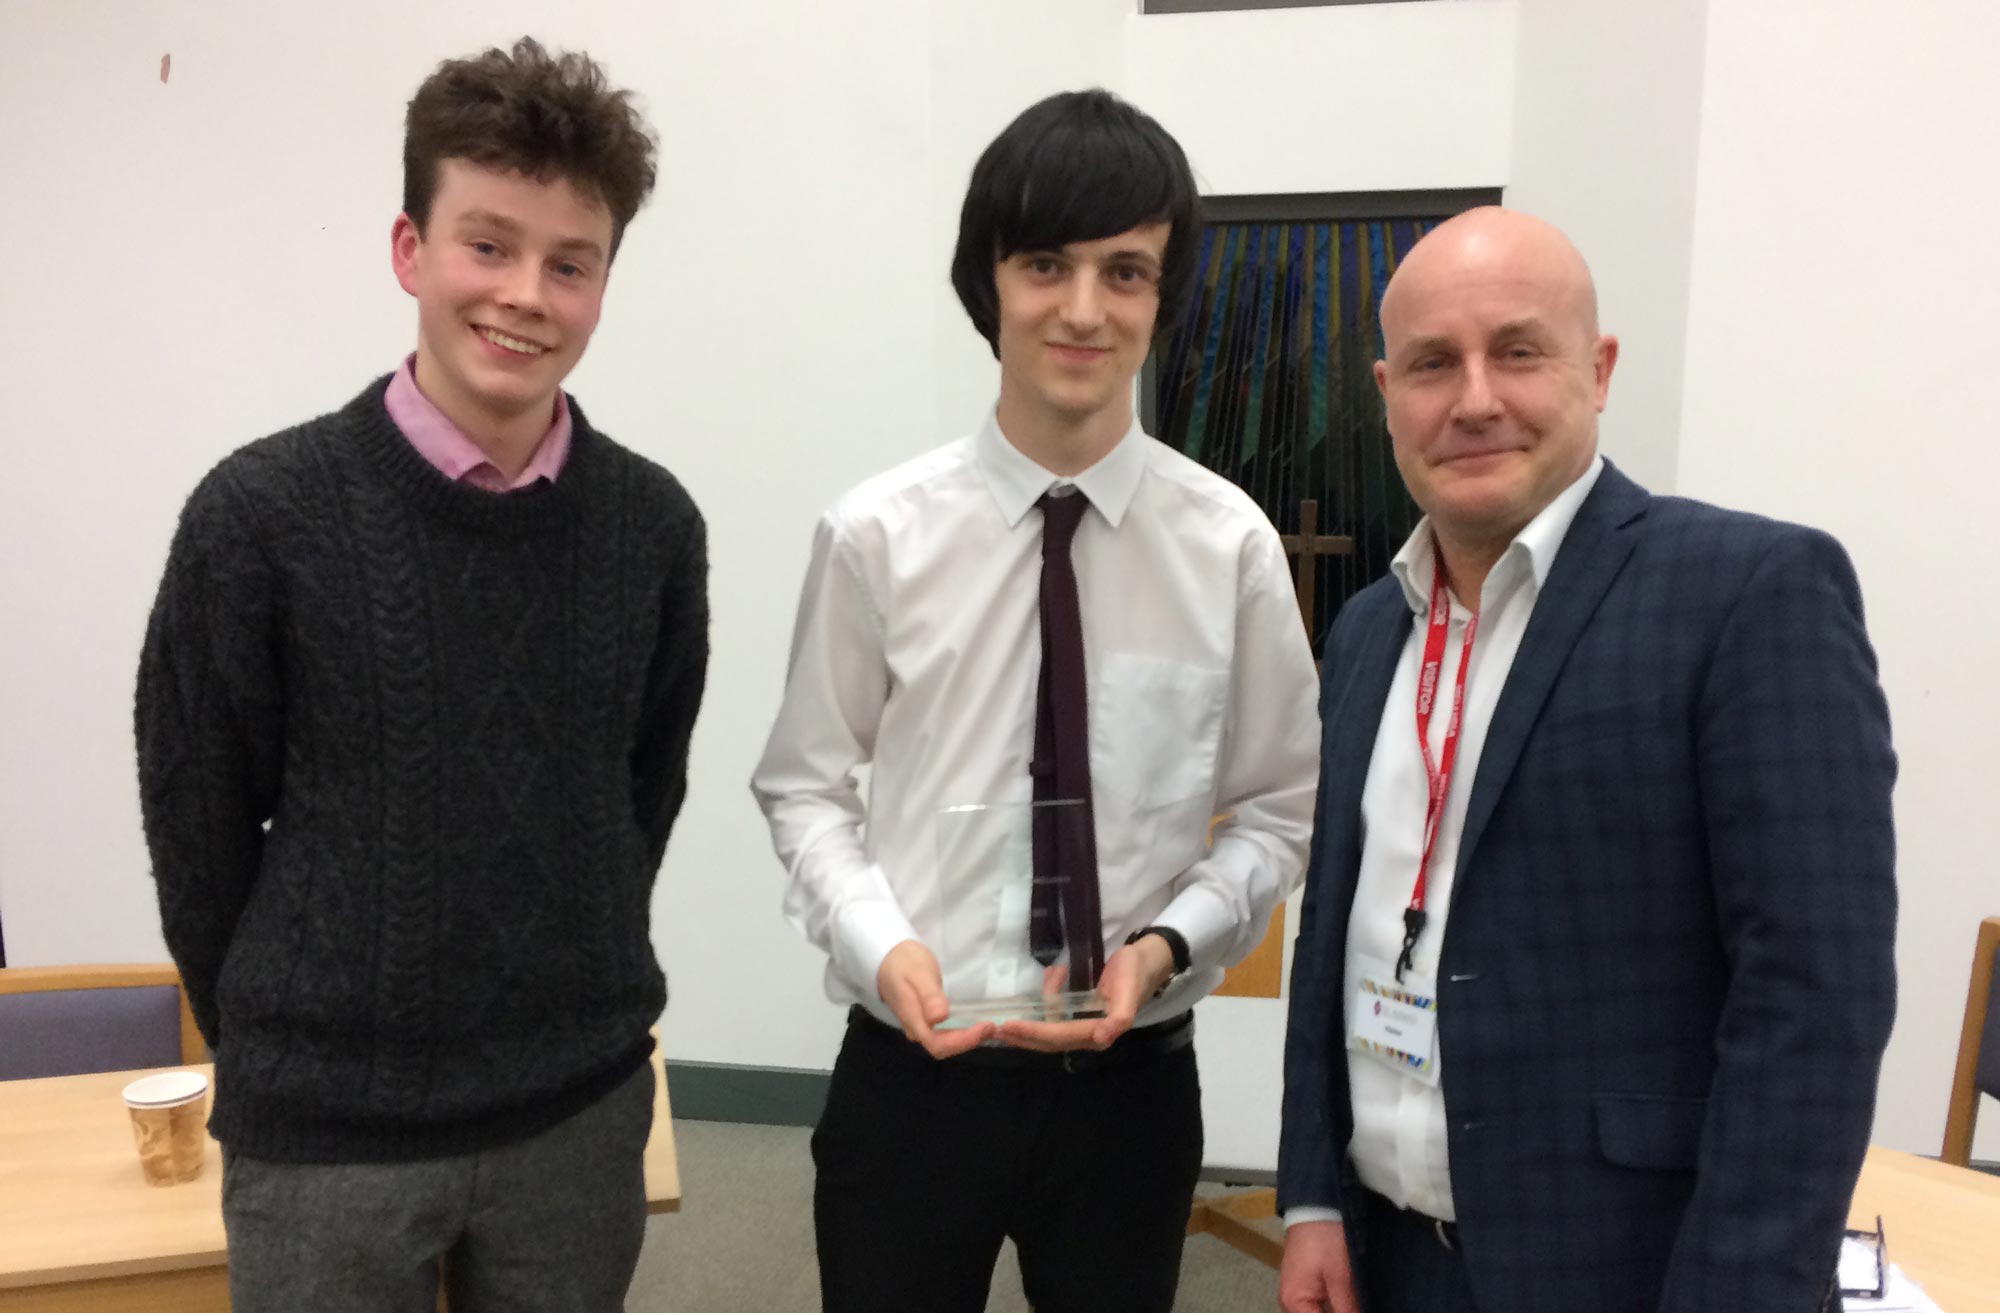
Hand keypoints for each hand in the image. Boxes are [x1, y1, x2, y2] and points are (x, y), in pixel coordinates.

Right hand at [875, 939, 992, 1058]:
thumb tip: (940, 1019)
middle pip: (942, 1047)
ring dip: (967, 1038)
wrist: (888, 958)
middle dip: (969, 1041)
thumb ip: (929, 996)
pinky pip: (943, 1034)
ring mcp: (919, 1026)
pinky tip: (975, 1023)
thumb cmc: (905, 963)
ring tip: (988, 1026)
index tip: (984, 1027)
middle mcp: (915, 1029)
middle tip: (993, 1027)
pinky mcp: (925, 1021)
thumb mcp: (919, 974)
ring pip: (943, 1042)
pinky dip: (962, 1032)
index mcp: (912, 1019)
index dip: (962, 1042)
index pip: (937, 1044)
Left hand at [996, 934, 1175, 1052]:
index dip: (1034, 1033)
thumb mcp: (1130, 990)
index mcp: (1100, 1032)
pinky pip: (1057, 1015)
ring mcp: (1085, 1026)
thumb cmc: (1135, 974)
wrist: (1147, 963)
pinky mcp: (1082, 1015)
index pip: (1059, 1036)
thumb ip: (1120, 1016)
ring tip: (1014, 1007)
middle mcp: (1090, 1034)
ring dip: (1031, 1020)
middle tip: (997, 1027)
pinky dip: (1048, 999)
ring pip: (1050, 1030)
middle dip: (1023, 1035)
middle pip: (1050, 1040)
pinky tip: (1051, 977)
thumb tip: (1104, 1036)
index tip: (1010, 1025)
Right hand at [1278, 1220, 1358, 1312]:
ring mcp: (1297, 1293)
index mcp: (1294, 1304)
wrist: (1315, 1204)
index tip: (1358, 1309)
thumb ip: (1348, 1309)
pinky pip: (1320, 1305)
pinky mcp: (1305, 1283)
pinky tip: (1352, 1301)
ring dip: (1340, 1309)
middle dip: (1343, 1312)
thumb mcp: (1340, 1277)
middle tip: (1361, 1303)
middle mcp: (1290, 1303)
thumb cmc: (1325, 1239)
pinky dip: (1336, 1305)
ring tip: (1358, 1301)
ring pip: (1320, 1312)